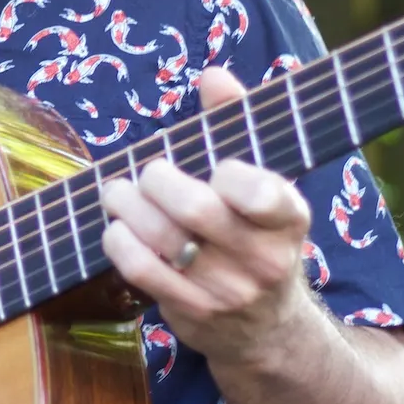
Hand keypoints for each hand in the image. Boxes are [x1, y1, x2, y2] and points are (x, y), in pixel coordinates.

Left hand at [100, 67, 315, 366]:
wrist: (267, 329)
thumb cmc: (255, 235)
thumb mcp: (262, 183)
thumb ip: (236, 124)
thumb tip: (213, 74)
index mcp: (288, 217)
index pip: (261, 192)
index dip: (229, 173)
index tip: (216, 166)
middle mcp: (263, 258)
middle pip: (196, 208)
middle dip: (157, 179)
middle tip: (147, 172)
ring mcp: (227, 289)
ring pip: (162, 237)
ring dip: (126, 204)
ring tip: (116, 191)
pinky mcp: (191, 312)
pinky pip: (142, 270)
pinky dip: (119, 241)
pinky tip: (117, 227)